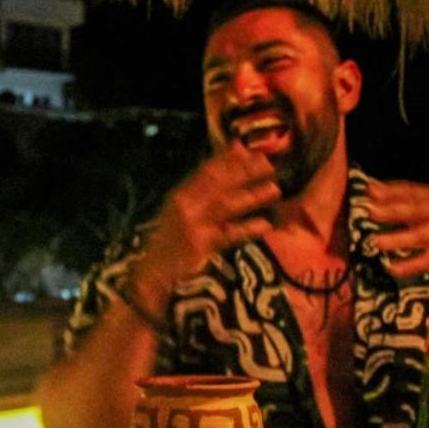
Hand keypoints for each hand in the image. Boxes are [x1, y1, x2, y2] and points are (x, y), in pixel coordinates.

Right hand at [130, 141, 278, 307]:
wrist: (153, 275)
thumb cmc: (172, 243)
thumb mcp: (183, 212)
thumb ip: (204, 190)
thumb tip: (231, 163)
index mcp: (181, 194)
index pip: (208, 169)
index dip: (233, 159)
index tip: (256, 152)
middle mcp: (185, 204)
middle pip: (218, 182)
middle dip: (245, 172)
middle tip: (270, 166)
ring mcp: (192, 224)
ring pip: (225, 204)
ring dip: (251, 196)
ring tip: (275, 189)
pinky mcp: (200, 245)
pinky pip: (228, 234)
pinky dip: (247, 228)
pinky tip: (265, 225)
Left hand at [365, 179, 428, 279]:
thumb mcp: (421, 208)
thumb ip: (396, 199)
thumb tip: (370, 188)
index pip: (413, 192)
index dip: (392, 191)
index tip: (371, 191)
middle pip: (419, 210)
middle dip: (394, 211)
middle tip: (370, 211)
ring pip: (423, 235)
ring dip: (399, 238)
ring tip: (376, 242)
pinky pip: (428, 261)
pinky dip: (410, 265)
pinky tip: (392, 268)